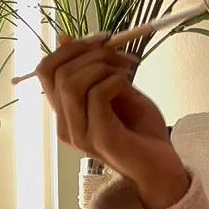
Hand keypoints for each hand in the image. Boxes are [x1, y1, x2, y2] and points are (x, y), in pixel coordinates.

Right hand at [34, 35, 189, 208]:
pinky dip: (114, 80)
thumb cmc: (142, 133)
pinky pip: (96, 96)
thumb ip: (95, 70)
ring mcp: (80, 134)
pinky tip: (129, 85)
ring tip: (125, 70)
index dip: (70, 48)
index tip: (102, 40)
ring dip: (101, 66)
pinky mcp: (99, 138)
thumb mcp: (117, 91)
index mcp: (66, 113)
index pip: (45, 71)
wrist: (163, 169)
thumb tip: (67, 39)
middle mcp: (66, 125)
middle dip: (90, 53)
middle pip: (56, 73)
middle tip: (120, 56)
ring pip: (71, 83)